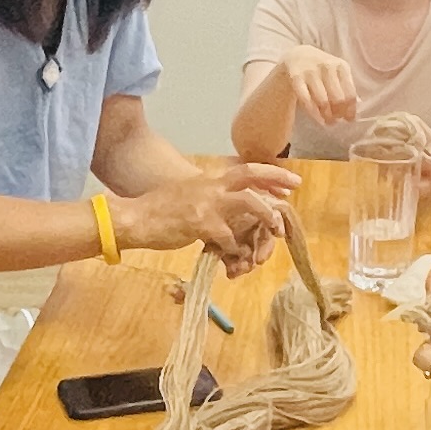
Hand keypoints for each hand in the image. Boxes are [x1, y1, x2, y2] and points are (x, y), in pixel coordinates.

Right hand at [122, 161, 298, 270]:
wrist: (135, 218)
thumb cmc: (157, 210)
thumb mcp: (185, 193)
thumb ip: (207, 195)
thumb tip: (225, 203)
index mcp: (208, 179)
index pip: (244, 170)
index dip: (268, 175)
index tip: (287, 183)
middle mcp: (210, 186)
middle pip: (251, 175)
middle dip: (276, 179)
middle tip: (295, 187)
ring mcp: (207, 204)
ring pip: (250, 203)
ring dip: (266, 217)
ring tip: (275, 230)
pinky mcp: (202, 224)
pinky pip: (230, 239)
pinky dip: (237, 251)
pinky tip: (236, 259)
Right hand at [274, 45, 360, 126]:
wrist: (297, 55)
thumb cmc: (321, 69)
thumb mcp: (337, 72)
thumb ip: (346, 88)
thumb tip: (353, 111)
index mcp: (341, 66)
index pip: (350, 94)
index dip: (350, 110)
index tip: (349, 119)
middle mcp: (327, 67)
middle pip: (338, 99)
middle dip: (338, 114)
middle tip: (337, 121)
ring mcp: (311, 71)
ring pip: (323, 101)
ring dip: (327, 116)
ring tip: (328, 122)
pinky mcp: (296, 77)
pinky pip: (307, 100)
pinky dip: (314, 114)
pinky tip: (318, 120)